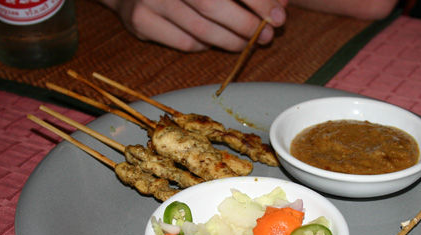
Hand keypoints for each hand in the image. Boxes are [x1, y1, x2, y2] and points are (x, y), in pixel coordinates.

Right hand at [98, 0, 287, 51]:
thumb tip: (279, 3)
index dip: (257, 0)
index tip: (277, 14)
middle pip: (213, 5)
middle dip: (246, 24)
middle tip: (266, 34)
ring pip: (200, 29)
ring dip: (231, 41)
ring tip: (247, 42)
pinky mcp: (140, 21)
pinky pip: (185, 42)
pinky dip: (205, 45)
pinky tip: (214, 40)